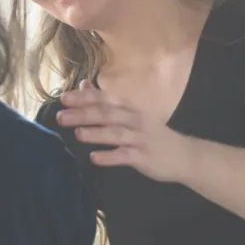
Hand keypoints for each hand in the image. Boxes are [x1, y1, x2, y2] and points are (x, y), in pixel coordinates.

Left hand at [56, 81, 193, 183]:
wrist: (184, 155)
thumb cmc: (152, 134)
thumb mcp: (131, 114)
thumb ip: (106, 102)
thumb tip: (83, 86)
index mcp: (130, 108)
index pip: (104, 99)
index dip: (84, 98)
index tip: (63, 98)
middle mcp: (134, 119)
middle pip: (107, 114)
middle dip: (83, 114)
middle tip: (61, 116)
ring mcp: (140, 138)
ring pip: (116, 133)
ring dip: (96, 133)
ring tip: (77, 134)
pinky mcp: (144, 156)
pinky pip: (125, 155)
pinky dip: (110, 156)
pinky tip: (95, 158)